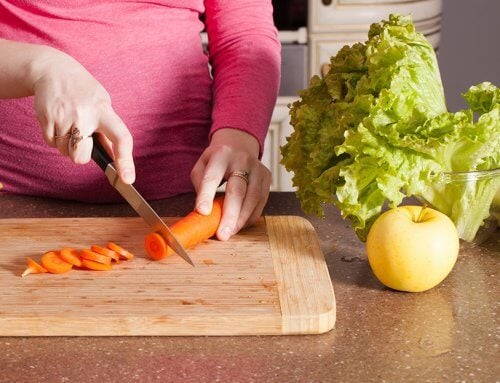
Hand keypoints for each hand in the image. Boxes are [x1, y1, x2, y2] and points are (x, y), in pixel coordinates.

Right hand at [32, 47, 134, 182]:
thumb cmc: (85, 93)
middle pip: (81, 157)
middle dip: (81, 153)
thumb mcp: (103, 105)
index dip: (125, 161)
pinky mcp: (46, 118)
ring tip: (69, 122)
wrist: (54, 70)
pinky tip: (58, 121)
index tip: (127, 179)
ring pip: (65, 152)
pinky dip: (55, 138)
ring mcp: (64, 117)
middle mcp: (85, 115)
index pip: (121, 138)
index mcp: (105, 111)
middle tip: (82, 136)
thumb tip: (115, 159)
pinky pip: (51, 143)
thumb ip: (109, 131)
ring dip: (67, 144)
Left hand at [191, 128, 271, 240]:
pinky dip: (250, 217)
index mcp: (221, 155)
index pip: (212, 177)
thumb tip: (204, 209)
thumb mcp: (202, 164)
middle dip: (230, 215)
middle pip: (238, 190)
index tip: (202, 212)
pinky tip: (239, 224)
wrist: (239, 145)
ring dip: (241, 220)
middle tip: (222, 234)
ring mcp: (258, 169)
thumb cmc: (217, 160)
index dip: (206, 195)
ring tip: (229, 232)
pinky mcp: (267, 178)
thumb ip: (200, 183)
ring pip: (253, 198)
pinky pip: (260, 203)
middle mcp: (242, 160)